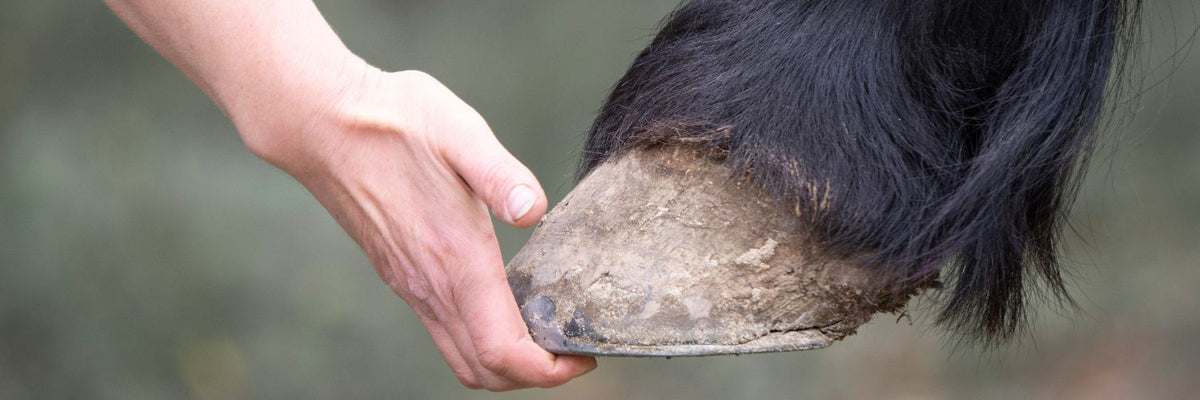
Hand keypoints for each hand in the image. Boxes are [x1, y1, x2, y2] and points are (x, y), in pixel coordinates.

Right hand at [236, 63, 596, 389]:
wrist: (322, 124)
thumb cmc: (393, 122)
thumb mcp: (458, 131)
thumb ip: (499, 173)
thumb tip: (533, 209)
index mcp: (455, 258)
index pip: (502, 350)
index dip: (549, 370)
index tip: (583, 354)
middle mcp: (430, 285)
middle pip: (484, 370)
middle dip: (534, 376)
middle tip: (572, 348)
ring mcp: (411, 284)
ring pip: (462, 357)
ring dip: (506, 362)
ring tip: (545, 331)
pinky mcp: (400, 275)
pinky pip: (444, 332)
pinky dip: (481, 339)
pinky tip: (504, 301)